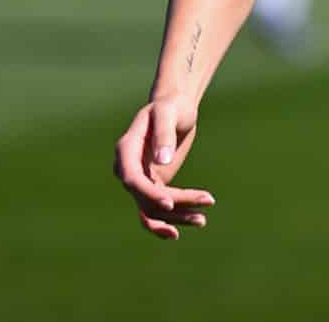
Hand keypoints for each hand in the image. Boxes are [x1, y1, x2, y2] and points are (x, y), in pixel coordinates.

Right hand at [113, 95, 212, 239]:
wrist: (175, 108)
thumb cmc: (171, 107)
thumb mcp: (168, 113)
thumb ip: (164, 134)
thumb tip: (162, 160)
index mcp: (126, 149)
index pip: (132, 178)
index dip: (147, 193)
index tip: (169, 203)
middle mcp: (128, 168)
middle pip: (143, 197)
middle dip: (171, 207)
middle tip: (202, 208)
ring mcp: (141, 179)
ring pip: (151, 209)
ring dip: (175, 217)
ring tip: (201, 220)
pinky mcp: (154, 185)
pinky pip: (159, 207)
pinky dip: (175, 216)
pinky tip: (195, 220)